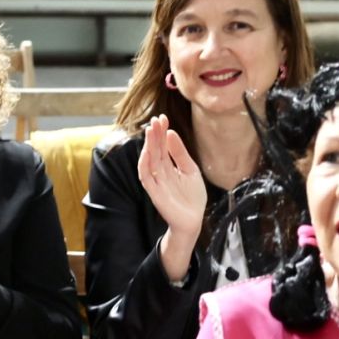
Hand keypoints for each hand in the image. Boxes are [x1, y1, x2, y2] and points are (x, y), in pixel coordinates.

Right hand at [138, 115, 206, 281]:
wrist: (193, 220)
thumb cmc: (192, 197)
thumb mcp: (190, 170)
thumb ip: (180, 153)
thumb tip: (171, 133)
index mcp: (168, 166)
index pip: (162, 146)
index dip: (162, 132)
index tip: (163, 118)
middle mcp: (160, 172)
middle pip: (155, 150)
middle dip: (154, 135)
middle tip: (156, 119)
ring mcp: (156, 182)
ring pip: (149, 160)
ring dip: (148, 145)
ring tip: (151, 130)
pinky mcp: (154, 192)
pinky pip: (145, 176)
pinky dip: (145, 164)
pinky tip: (147, 152)